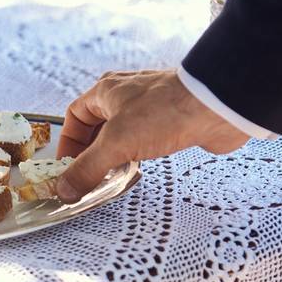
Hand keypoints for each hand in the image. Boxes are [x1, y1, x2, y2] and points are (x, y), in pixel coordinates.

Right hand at [55, 70, 250, 202]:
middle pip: (97, 127)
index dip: (68, 143)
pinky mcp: (170, 121)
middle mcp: (125, 95)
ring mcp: (149, 108)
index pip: (75, 117)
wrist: (216, 107)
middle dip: (89, 153)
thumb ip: (87, 168)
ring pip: (121, 134)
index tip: (66, 168)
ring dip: (113, 155)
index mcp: (106, 91)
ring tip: (109, 178)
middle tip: (86, 178)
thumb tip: (65, 190)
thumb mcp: (116, 143)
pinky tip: (137, 170)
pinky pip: (144, 140)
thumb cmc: (164, 111)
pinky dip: (135, 156)